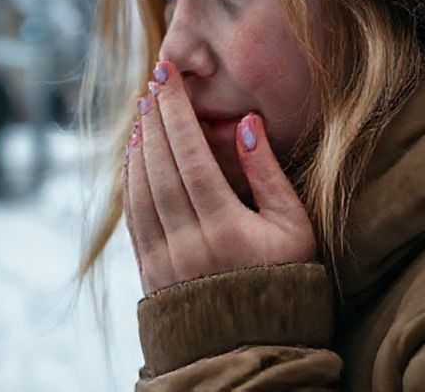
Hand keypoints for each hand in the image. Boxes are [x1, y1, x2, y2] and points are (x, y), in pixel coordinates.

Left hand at [122, 60, 316, 295]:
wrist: (256, 347)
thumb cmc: (286, 281)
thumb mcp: (294, 228)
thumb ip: (269, 175)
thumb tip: (246, 123)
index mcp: (227, 231)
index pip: (191, 158)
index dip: (176, 113)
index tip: (167, 77)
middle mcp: (188, 246)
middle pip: (161, 169)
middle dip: (155, 121)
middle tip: (153, 85)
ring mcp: (164, 263)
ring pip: (140, 192)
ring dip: (138, 148)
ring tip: (144, 114)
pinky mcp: (150, 274)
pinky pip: (133, 218)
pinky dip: (130, 183)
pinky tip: (135, 157)